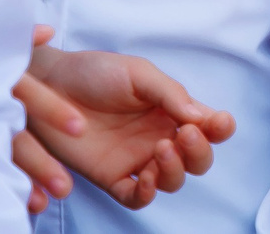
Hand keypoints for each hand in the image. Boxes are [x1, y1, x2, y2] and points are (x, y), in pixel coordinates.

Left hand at [14, 29, 234, 211]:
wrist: (49, 84)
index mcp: (173, 111)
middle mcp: (160, 137)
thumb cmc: (96, 72)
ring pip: (171, 181)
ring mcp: (136, 160)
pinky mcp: (110, 177)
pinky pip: (136, 197)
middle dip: (199, 152)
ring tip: (159, 150)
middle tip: (183, 135)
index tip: (218, 123)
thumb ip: (170, 94)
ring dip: (175, 171)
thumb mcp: (138, 73)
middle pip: (197, 160)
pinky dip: (146, 194)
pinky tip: (143, 178)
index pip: (210, 127)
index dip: (221, 129)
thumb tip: (201, 117)